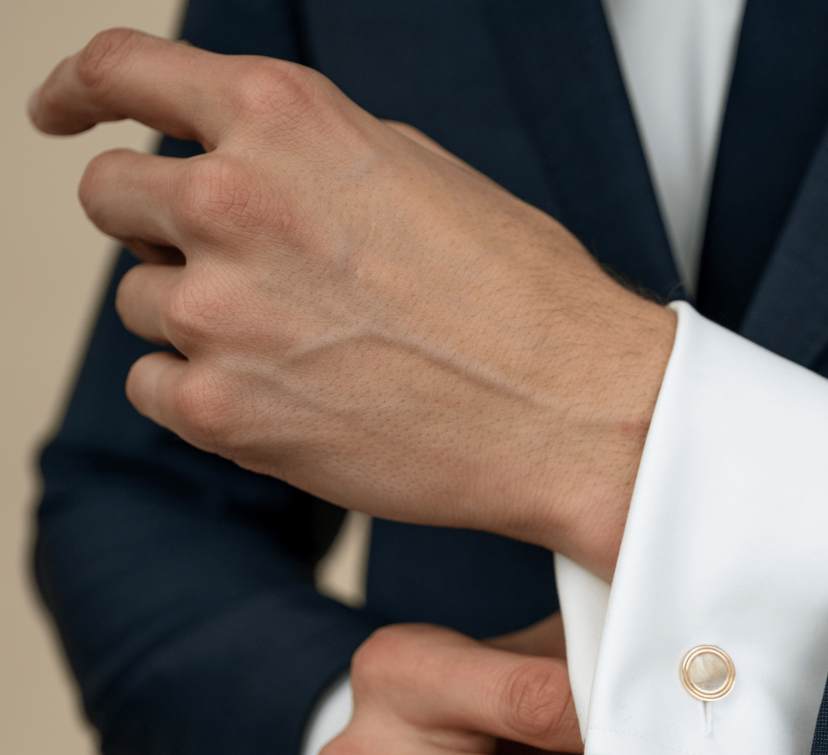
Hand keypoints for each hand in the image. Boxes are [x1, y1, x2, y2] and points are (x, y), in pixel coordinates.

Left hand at [29, 29, 676, 579]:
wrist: (565, 412)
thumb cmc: (518, 298)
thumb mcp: (415, 174)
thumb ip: (306, 158)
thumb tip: (239, 167)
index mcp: (285, 119)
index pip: (123, 72)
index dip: (78, 91)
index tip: (64, 112)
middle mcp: (233, 201)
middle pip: (113, 198)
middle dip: (158, 227)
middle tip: (227, 266)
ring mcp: (219, 310)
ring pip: (144, 304)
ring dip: (201, 318)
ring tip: (301, 345)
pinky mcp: (221, 410)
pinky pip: (156, 386)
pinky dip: (202, 390)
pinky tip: (282, 395)